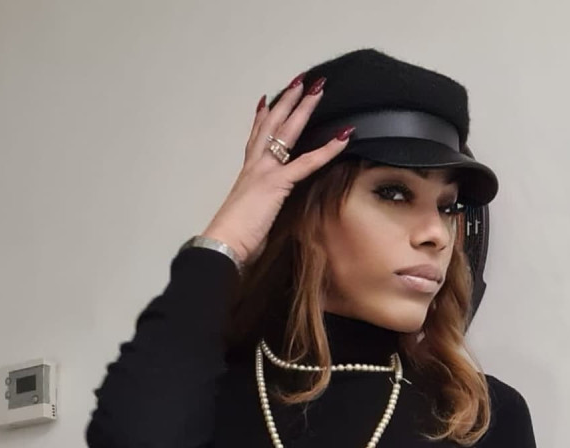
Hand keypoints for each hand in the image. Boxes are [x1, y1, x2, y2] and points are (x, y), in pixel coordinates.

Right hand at [201, 79, 353, 268]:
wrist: (226, 242)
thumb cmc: (236, 236)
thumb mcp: (250, 216)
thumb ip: (260, 208)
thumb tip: (264, 215)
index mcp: (248, 172)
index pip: (256, 138)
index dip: (263, 117)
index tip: (268, 101)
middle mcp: (256, 165)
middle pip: (272, 125)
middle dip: (287, 102)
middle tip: (300, 82)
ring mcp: (266, 170)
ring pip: (287, 132)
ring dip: (303, 109)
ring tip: (317, 90)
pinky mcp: (278, 182)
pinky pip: (308, 162)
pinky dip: (328, 148)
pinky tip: (343, 136)